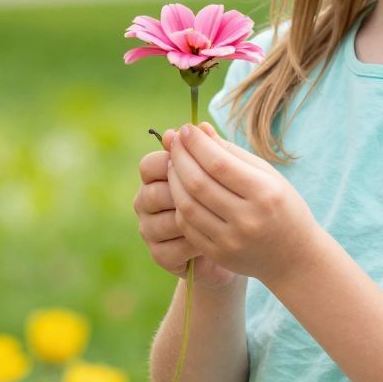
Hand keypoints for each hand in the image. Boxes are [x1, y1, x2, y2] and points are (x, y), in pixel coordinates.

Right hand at [134, 128, 240, 290]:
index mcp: (156, 175)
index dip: (172, 162)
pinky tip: (217, 237)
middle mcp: (145, 201)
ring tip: (224, 216)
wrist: (236, 244)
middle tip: (219, 193)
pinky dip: (194, 243)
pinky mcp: (160, 255)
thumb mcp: (227, 173)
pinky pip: (172, 248)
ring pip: (165, 221)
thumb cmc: (229, 199)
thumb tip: (203, 125)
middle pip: (153, 193)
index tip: (198, 161)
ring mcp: (149, 230)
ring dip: (194, 219)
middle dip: (185, 192)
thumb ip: (213, 152)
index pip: (149, 165)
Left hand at [167, 120, 322, 285]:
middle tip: (174, 141)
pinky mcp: (219, 255)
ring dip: (174, 180)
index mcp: (265, 193)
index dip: (197, 144)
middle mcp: (248, 219)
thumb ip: (232, 152)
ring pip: (188, 205)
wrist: (294, 257)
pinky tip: (180, 189)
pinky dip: (180, 204)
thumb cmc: (281, 206)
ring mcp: (231, 240)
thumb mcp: (267, 175)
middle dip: (180, 157)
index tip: (186, 128)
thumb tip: (200, 129)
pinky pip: (188, 226)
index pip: (219, 163)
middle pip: (199, 183)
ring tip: (173, 163)